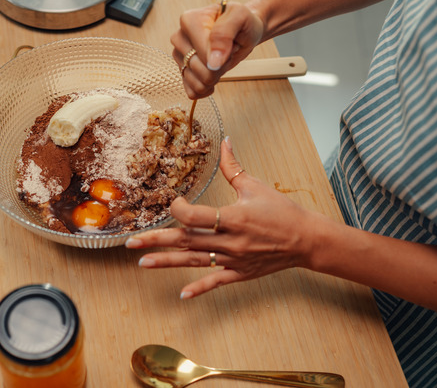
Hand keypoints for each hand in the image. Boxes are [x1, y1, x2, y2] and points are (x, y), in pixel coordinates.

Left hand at [126, 137, 332, 298]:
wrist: (306, 240)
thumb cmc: (282, 211)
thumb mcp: (256, 186)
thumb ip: (234, 166)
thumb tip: (224, 141)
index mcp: (233, 217)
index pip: (195, 216)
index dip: (179, 209)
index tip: (175, 202)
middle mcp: (230, 241)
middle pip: (186, 240)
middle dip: (156, 240)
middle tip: (130, 242)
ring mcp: (233, 259)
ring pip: (193, 260)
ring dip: (166, 262)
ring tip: (142, 262)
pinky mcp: (239, 273)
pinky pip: (216, 281)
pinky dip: (199, 288)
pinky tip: (182, 294)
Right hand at [170, 1, 263, 98]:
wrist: (243, 30)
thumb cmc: (241, 22)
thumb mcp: (240, 16)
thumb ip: (224, 33)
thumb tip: (212, 62)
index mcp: (188, 21)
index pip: (201, 54)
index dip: (221, 58)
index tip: (232, 47)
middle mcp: (179, 38)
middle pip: (197, 69)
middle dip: (219, 69)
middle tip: (228, 55)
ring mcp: (179, 55)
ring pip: (195, 82)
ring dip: (214, 79)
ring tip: (221, 64)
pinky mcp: (183, 70)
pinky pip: (191, 90)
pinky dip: (206, 89)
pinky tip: (214, 79)